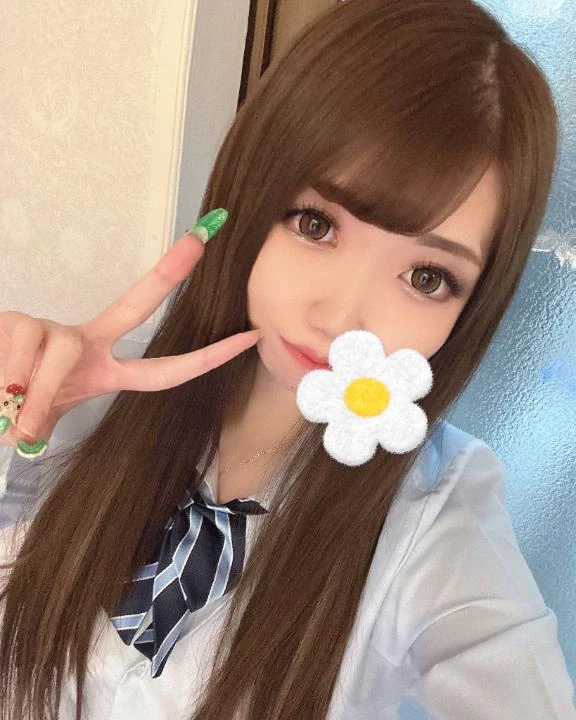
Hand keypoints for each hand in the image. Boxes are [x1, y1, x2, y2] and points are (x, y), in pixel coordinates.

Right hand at [0, 227, 260, 450]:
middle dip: (169, 273)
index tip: (248, 339)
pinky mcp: (18, 319)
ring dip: (37, 388)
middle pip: (136, 303)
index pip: (164, 369)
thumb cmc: (10, 407)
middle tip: (202, 240)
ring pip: (64, 347)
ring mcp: (53, 328)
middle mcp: (86, 342)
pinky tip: (0, 385)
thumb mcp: (37, 421)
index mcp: (104, 371)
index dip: (206, 358)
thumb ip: (41, 418)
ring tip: (13, 410)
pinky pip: (25, 344)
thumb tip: (26, 428)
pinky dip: (10, 377)